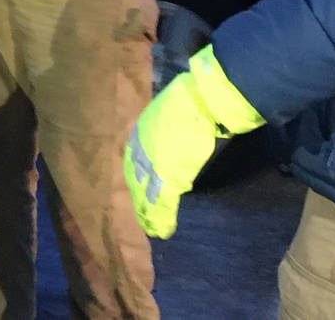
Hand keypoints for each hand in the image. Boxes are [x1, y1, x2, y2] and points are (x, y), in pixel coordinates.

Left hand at [123, 47, 264, 238]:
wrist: (201, 102)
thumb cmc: (190, 102)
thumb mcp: (167, 114)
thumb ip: (164, 127)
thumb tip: (171, 131)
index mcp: (140, 132)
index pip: (132, 160)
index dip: (135, 176)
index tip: (137, 188)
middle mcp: (140, 149)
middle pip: (134, 180)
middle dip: (137, 198)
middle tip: (141, 215)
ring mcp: (151, 164)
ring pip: (144, 196)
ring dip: (147, 214)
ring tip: (150, 229)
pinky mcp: (167, 178)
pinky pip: (161, 204)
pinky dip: (162, 219)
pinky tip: (163, 231)